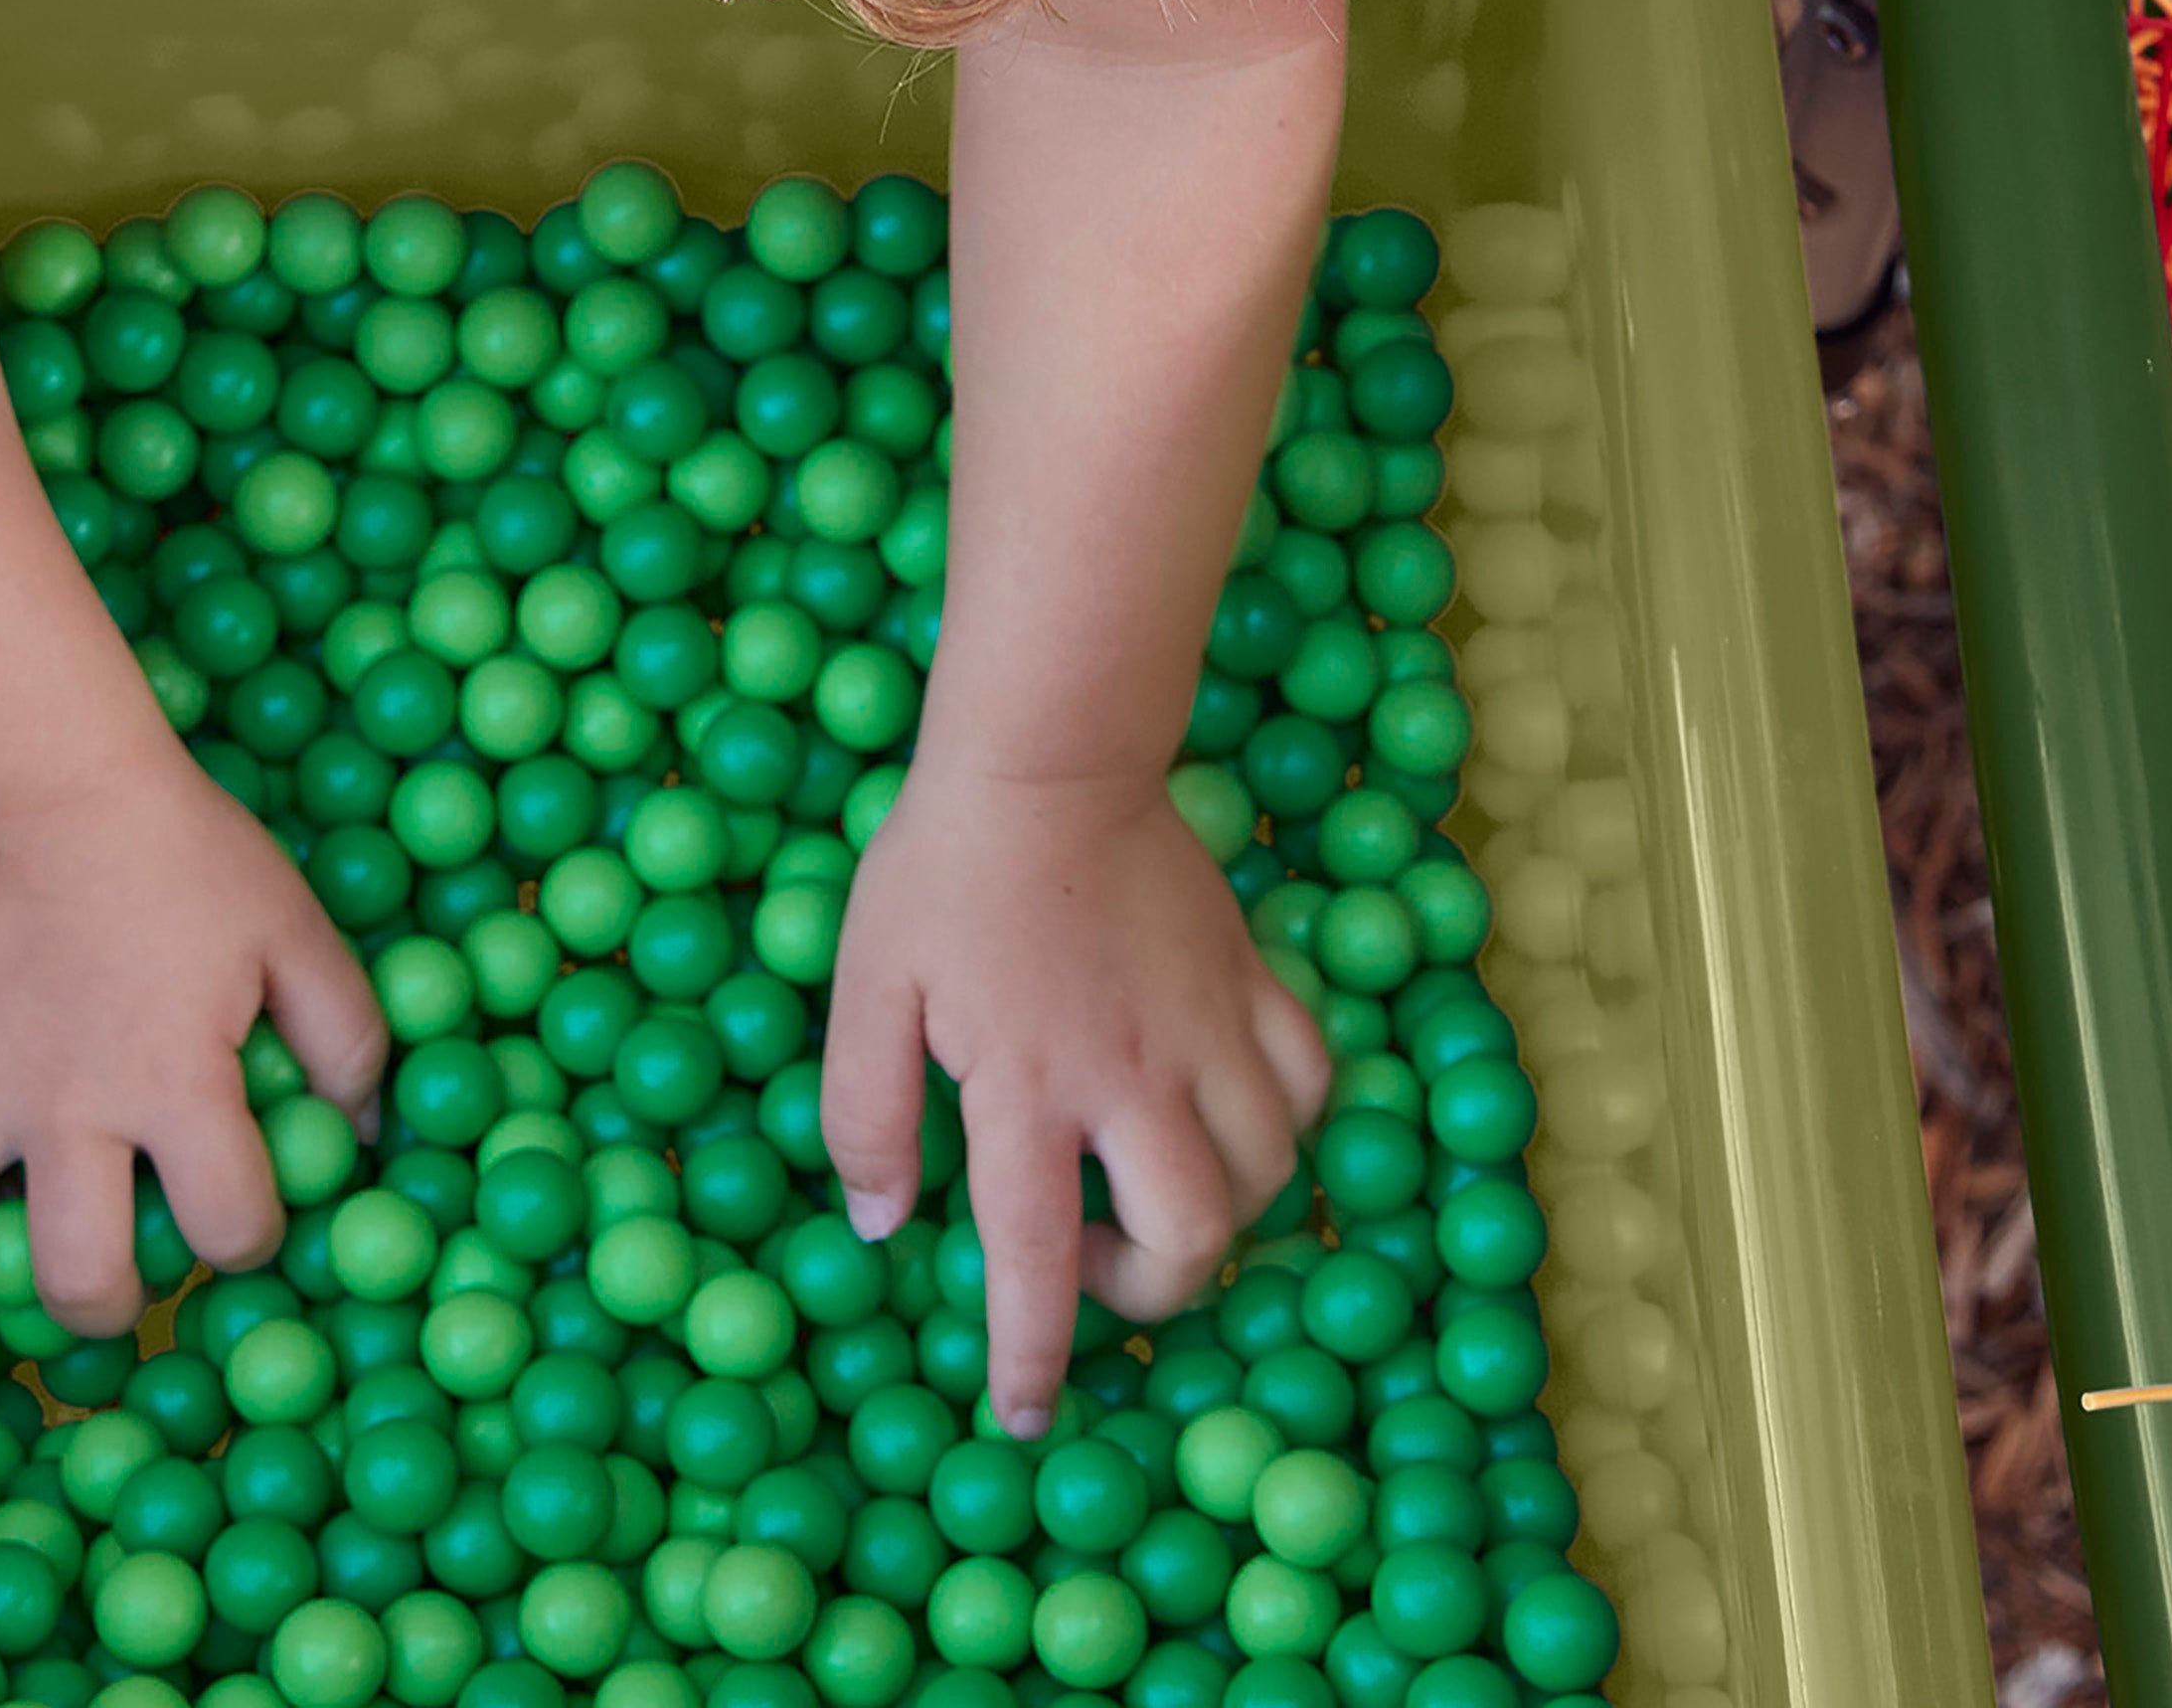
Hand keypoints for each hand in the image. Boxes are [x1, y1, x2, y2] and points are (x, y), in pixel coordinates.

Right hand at [0, 740, 383, 1334]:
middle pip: (76, 1281)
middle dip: (104, 1302)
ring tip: (4, 1196)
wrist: (48, 774)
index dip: (251, 1234)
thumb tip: (367, 1130)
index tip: (242, 1210)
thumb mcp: (295, 928)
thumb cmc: (185, 850)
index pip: (230, 1227)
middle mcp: (68, 1112)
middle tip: (114, 1268)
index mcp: (176, 1089)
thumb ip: (346, 1036)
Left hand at [819, 765, 1328, 1436]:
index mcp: (1027, 1086)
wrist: (1045, 757)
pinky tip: (1229, 1110)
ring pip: (1265, 1174)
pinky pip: (1306, 1082)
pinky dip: (1283, 1121)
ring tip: (1153, 1185)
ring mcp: (1207, 1027)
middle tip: (1093, 1260)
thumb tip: (881, 1224)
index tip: (1026, 1413)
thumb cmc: (941, 870)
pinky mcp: (1251, 978)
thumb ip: (864, 1112)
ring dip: (1217, 1211)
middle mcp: (1133, 1076)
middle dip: (1146, 1291)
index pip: (1036, 1261)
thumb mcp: (865, 985)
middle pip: (1190, 1242)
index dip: (1031, 1355)